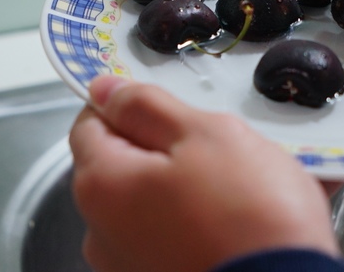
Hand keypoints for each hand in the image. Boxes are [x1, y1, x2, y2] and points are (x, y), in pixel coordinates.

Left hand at [69, 76, 340, 271]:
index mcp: (101, 186)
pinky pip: (179, 236)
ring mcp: (133, 267)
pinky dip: (207, 221)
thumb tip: (104, 89)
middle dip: (167, 146)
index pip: (90, 122)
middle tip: (219, 142)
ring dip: (193, 185)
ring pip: (156, 202)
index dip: (125, 101)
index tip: (164, 98)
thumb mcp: (202, 134)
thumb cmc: (248, 214)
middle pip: (124, 165)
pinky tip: (253, 213)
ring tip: (249, 181)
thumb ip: (146, 106)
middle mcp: (103, 235)